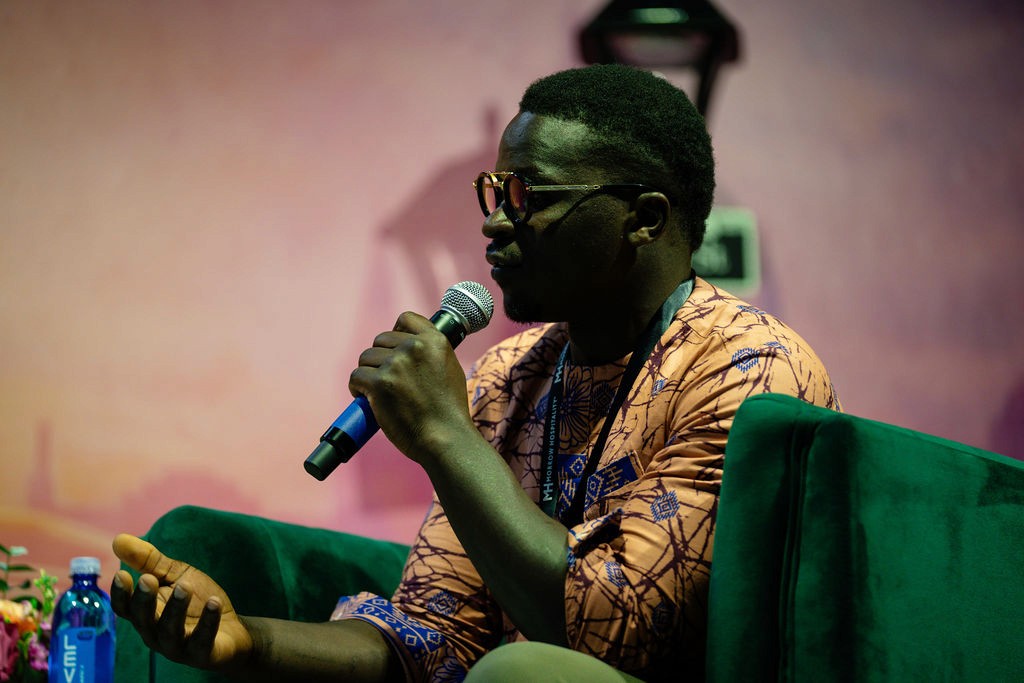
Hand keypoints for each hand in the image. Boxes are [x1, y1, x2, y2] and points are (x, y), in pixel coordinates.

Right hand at [111, 533, 253, 670]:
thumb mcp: (175, 576)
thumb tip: (118, 539)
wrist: (231, 630)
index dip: (121, 594)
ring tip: (184, 586)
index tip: (121, 574)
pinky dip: (208, 621)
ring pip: (170, 631)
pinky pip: (202, 640)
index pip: (126, 608)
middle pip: (144, 620)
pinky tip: (215, 602)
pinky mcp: (202, 654)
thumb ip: (149, 561)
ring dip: (176, 608)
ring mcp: (178, 647)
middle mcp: (156, 634)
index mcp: (146, 615)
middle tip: (148, 579)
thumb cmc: (196, 601)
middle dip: (145, 600)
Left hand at [349, 311, 477, 462]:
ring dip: (369, 374)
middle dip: (380, 359)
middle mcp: (414, 347)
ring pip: (366, 358)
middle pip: (380, 340)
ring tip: (379, 392)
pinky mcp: (379, 383)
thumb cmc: (449, 410)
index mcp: (435, 341)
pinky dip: (358, 388)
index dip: (396, 334)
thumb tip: (407, 347)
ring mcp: (395, 364)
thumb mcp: (449, 368)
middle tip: (388, 380)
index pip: (405, 320)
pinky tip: (367, 399)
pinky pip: (356, 377)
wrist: (446, 437)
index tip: (395, 349)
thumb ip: (431, 353)